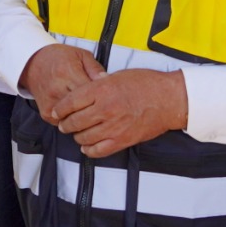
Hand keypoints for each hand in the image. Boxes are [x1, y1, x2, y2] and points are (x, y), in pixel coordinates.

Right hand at [20, 44, 104, 123]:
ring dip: (84, 117)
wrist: (32, 64)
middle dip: (95, 109)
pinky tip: (77, 112)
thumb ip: (95, 68)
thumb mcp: (80, 55)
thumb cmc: (59, 58)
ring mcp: (51, 104)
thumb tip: (107, 80)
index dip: (102, 97)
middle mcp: (57, 90)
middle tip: (103, 106)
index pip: (90, 93)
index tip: (108, 97)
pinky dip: (73, 120)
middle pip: (83, 108)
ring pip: (74, 119)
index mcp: (68, 73)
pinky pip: (65, 123)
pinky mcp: (46, 114)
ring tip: (90, 110)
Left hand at [49, 68, 189, 157]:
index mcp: (102, 89)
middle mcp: (105, 109)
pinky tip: (88, 146)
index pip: (70, 102)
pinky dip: (89, 150)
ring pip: (83, 138)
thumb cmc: (147, 84)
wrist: (169, 99)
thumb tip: (84, 89)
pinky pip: (98, 150)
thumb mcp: (118, 76)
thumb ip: (99, 84)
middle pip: (73, 121)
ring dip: (77, 136)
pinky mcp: (122, 140)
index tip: (56, 111)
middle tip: (64, 124)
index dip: (59, 109)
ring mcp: (113, 127)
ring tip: (77, 133)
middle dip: (65, 124)